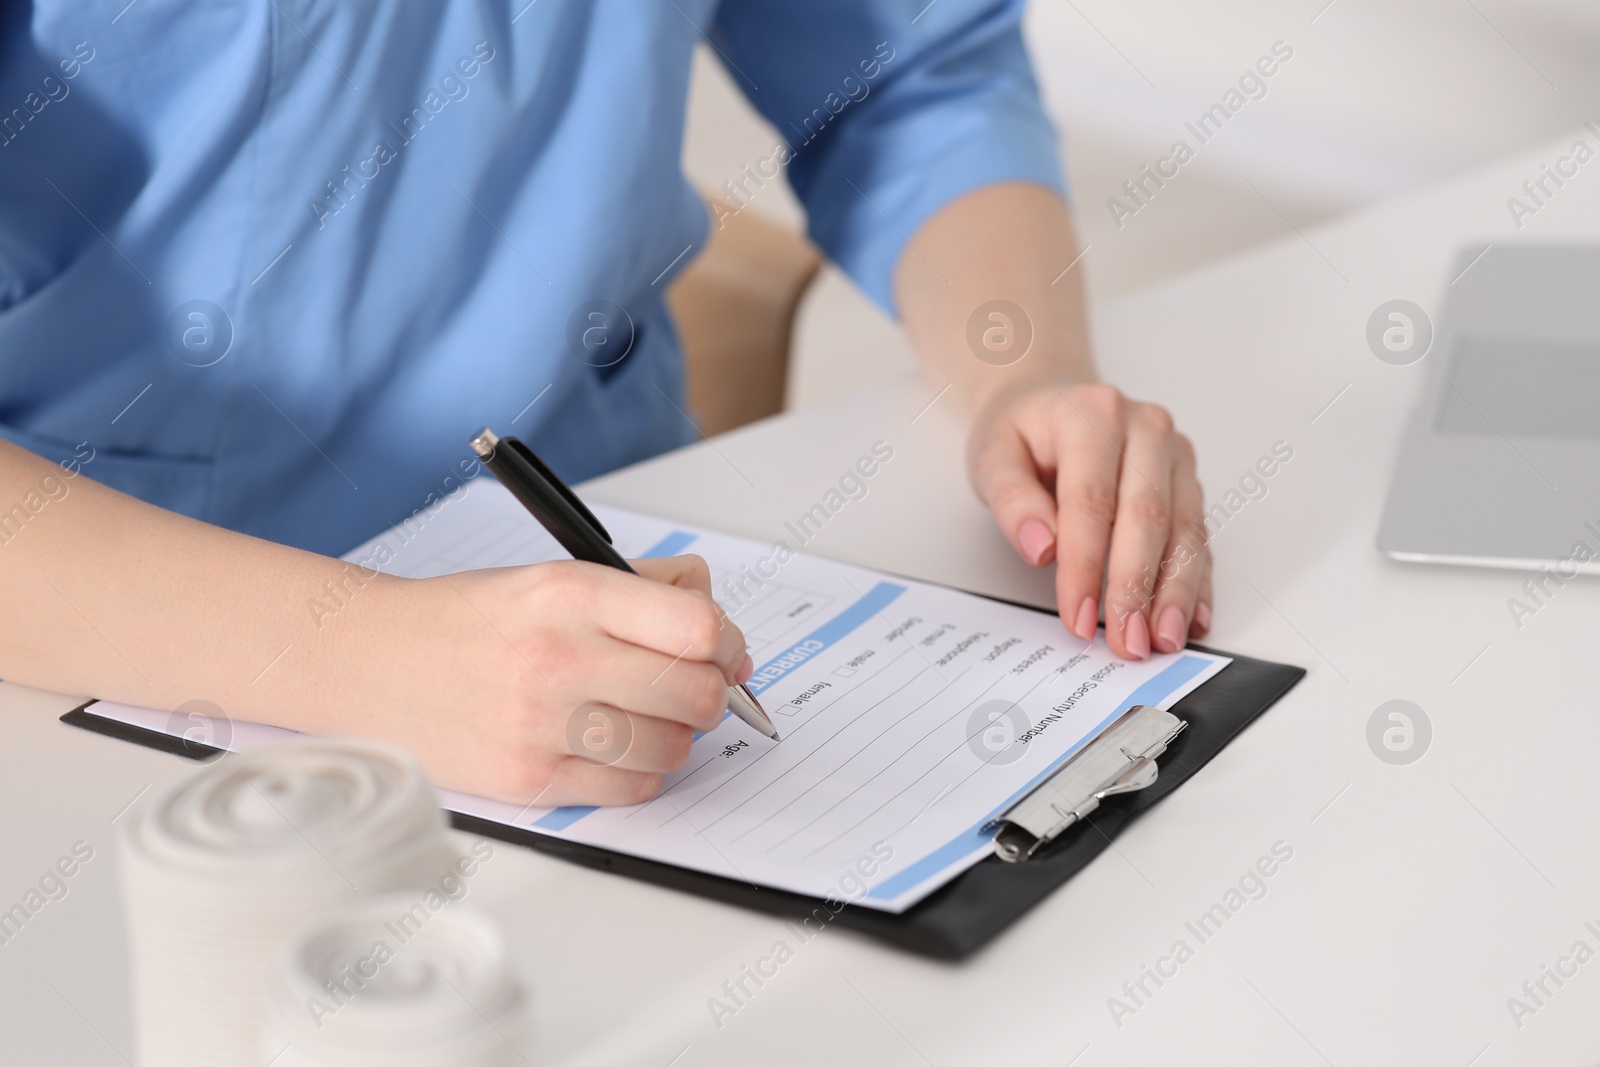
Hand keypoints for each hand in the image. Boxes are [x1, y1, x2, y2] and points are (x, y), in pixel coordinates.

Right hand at [347, 555, 751, 805]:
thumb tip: (723, 630)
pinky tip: (617, 749)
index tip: (723, 649)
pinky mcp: (528, 779)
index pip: (696, 627)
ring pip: (672, 749)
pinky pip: (631, 790)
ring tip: (650, 718)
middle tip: (693, 688)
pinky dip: (641, 774)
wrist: (373, 661)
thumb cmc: (474, 620)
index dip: (726, 642)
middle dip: (711, 693)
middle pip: (696, 693)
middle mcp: (558, 657)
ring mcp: (541, 724)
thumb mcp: (556, 575)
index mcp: (572, 593)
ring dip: (678, 738)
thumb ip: (647, 589)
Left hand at [966, 380, 1211, 659]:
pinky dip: (1197, 582)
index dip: (1086, 565)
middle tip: (1127, 642)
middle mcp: (1145, 429)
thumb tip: (1041, 548)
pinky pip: (1199, 536)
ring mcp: (1174, 455)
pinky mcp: (1189, 482)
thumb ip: (1012, 501)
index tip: (1078, 617)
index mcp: (1094, 414)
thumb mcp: (993, 457)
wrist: (1049, 404)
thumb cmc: (1023, 434)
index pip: (1091, 501)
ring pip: (1184, 530)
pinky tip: (1192, 618)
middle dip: (1136, 588)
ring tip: (1162, 639)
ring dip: (1175, 592)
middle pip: (1147, 517)